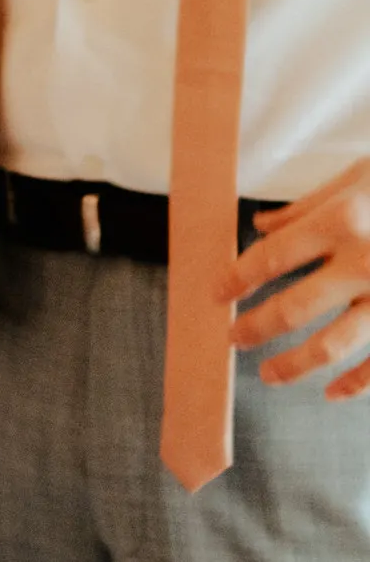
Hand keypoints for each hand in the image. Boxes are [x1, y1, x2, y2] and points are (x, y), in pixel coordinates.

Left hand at [220, 159, 369, 397]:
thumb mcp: (357, 179)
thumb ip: (307, 208)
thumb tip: (260, 225)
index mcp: (342, 221)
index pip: (271, 258)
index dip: (237, 279)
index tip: (216, 294)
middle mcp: (365, 262)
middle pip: (293, 307)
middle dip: (255, 327)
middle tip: (232, 338)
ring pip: (334, 344)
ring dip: (295, 364)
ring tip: (268, 374)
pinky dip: (356, 383)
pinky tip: (332, 392)